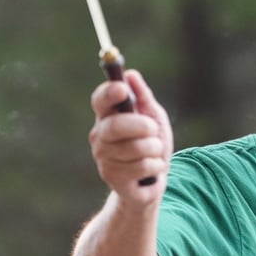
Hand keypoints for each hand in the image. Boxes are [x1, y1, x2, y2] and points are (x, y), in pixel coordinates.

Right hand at [89, 69, 172, 205]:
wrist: (151, 181)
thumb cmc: (150, 143)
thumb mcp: (153, 116)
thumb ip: (143, 97)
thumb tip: (131, 75)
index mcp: (107, 116)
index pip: (99, 101)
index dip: (109, 93)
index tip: (122, 89)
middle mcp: (99, 136)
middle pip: (116, 126)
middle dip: (142, 126)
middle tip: (152, 128)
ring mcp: (104, 159)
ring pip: (136, 148)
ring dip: (155, 148)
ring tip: (154, 151)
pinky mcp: (113, 180)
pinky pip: (143, 167)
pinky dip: (156, 165)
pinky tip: (151, 169)